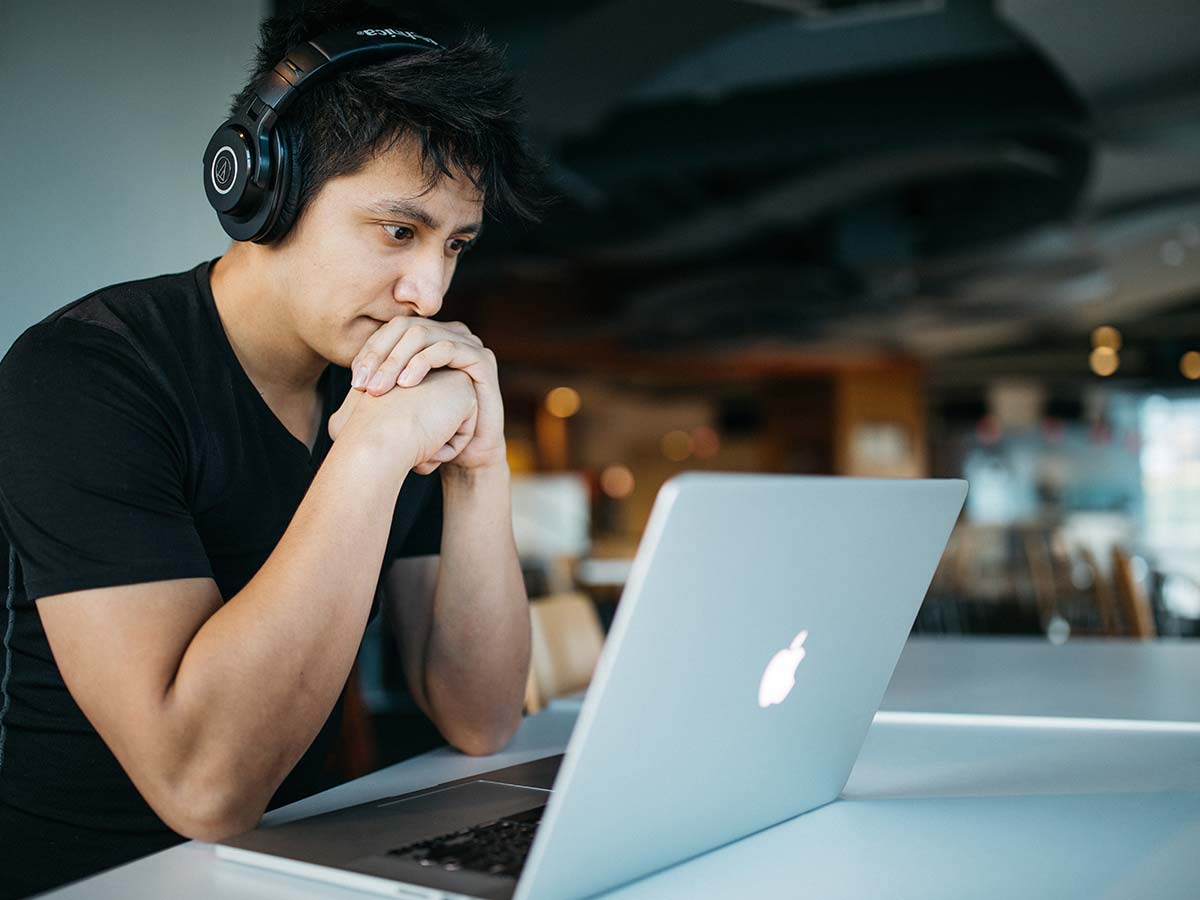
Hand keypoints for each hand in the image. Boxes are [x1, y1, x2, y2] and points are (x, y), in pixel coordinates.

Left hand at [350, 317, 505, 470]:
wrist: (466, 455)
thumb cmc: (430, 431)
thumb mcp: (398, 404)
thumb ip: (379, 384)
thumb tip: (350, 378)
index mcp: (428, 339)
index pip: (391, 330)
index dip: (369, 351)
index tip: (354, 382)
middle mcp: (447, 334)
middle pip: (404, 327)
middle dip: (379, 355)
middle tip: (363, 386)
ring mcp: (467, 343)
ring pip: (422, 334)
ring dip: (396, 360)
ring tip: (380, 388)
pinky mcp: (482, 358)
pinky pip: (447, 348)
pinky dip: (422, 363)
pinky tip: (407, 385)